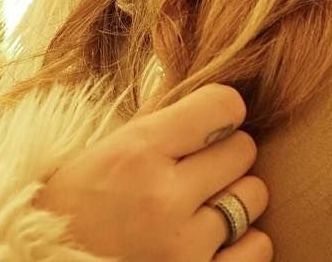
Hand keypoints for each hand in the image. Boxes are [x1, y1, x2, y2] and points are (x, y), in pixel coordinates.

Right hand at [33, 81, 271, 259]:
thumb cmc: (74, 213)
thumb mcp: (103, 154)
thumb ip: (160, 119)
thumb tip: (211, 85)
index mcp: (135, 154)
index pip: (225, 105)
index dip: (219, 113)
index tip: (204, 126)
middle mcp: (162, 200)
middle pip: (244, 148)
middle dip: (223, 158)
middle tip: (193, 175)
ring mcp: (181, 250)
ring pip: (254, 196)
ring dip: (233, 202)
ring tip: (197, 212)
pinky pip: (258, 248)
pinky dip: (241, 247)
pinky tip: (209, 246)